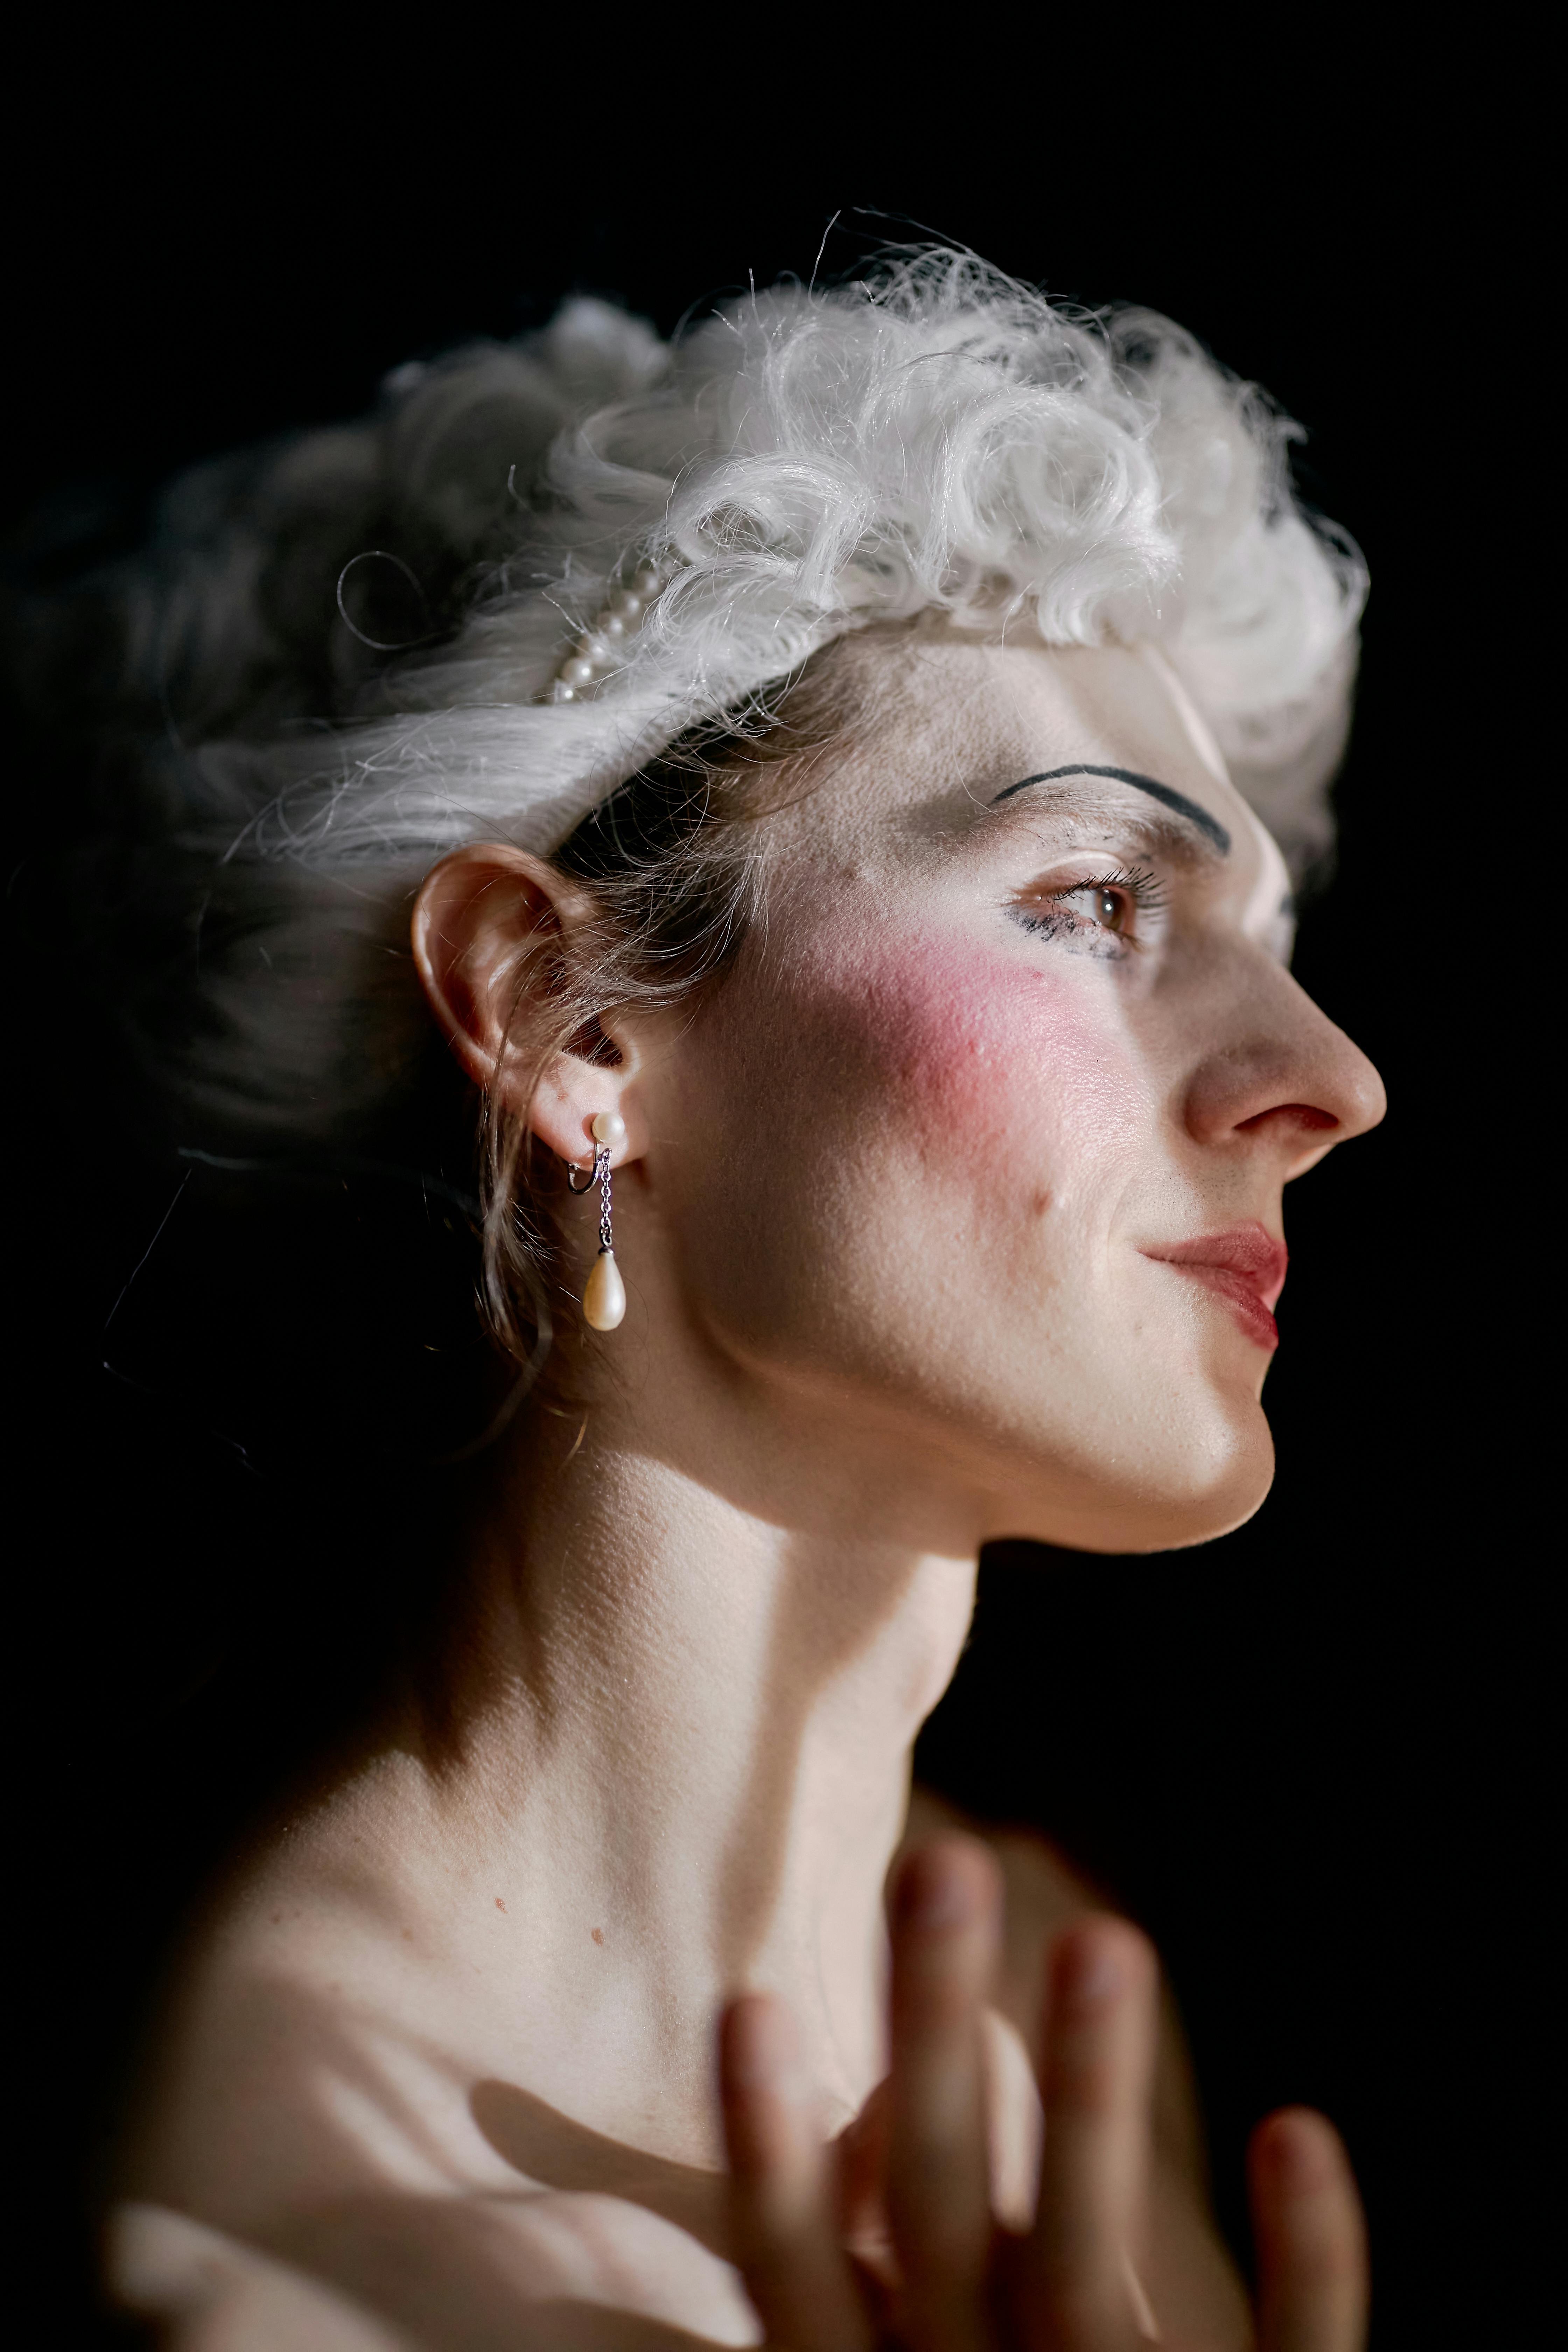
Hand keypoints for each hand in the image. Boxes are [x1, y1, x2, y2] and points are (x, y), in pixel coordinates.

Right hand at [719, 1836, 1366, 2350]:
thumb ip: (849, 2302)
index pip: (803, 2277)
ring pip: (1092, 2261)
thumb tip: (796, 2121)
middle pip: (944, 2214)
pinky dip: (1309, 2260)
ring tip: (1112, 1935)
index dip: (772, 2150)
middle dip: (934, 2034)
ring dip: (1094, 2094)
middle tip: (942, 1856)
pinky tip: (1300, 2129)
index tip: (750, 2002)